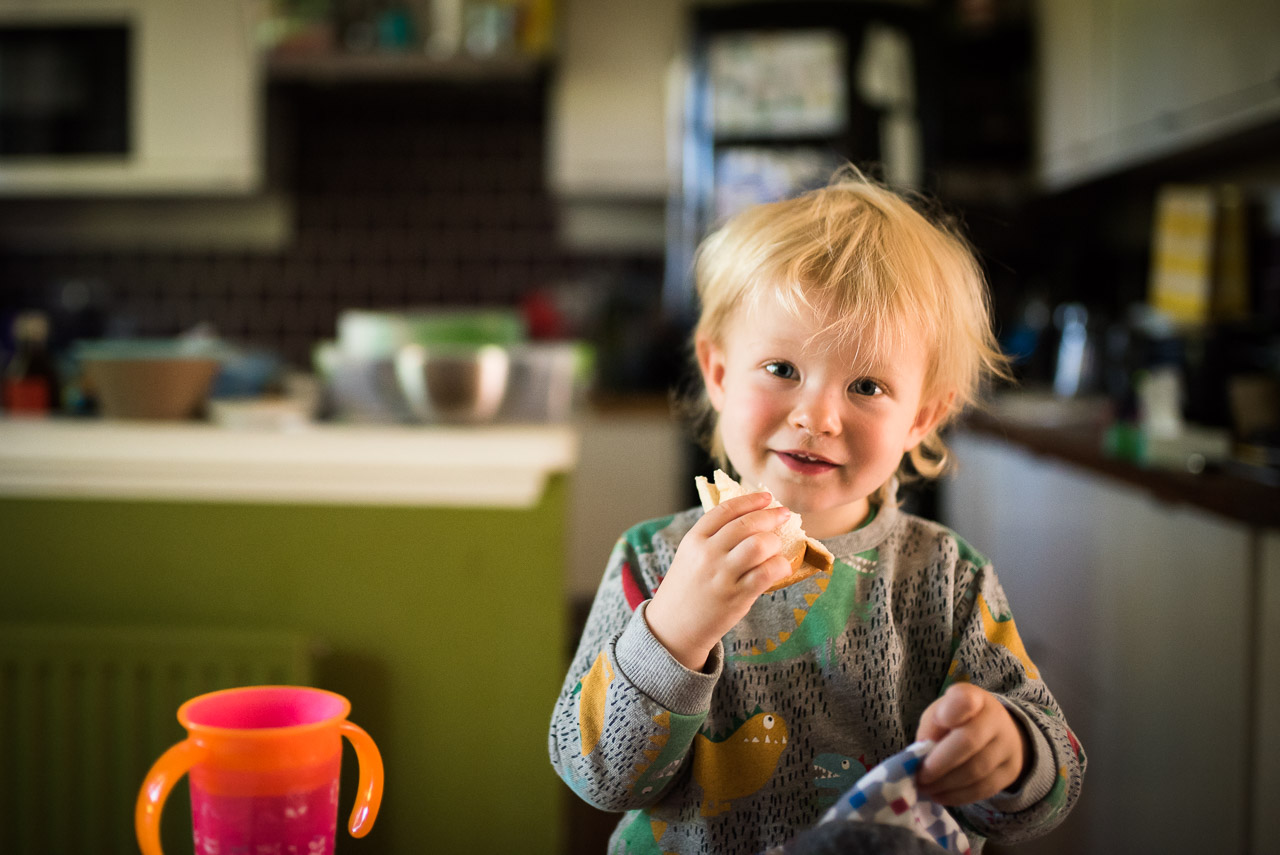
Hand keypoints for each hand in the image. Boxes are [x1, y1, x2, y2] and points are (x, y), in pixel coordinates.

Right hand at [644, 492, 793, 670]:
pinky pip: (767, 573)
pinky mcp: (737, 596)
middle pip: (746, 524)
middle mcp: (707, 553)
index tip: (767, 497)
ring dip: (775, 542)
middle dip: (771, 515)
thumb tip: (751, 519)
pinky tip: (781, 567)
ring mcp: (722, 575)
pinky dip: (780, 566)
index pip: (726, 509)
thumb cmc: (686, 589)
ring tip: (777, 545)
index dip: (750, 500)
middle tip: (783, 513)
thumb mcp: (690, 556)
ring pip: (759, 545)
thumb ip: (713, 538)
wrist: (673, 627)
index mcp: (694, 539)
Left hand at [915, 683, 1026, 805]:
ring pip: (976, 771)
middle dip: (939, 763)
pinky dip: (957, 796)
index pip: (966, 700)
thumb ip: (930, 728)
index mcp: (974, 698)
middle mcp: (996, 719)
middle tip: (919, 776)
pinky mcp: (1010, 772)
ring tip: (924, 788)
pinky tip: (940, 795)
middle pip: (969, 741)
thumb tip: (920, 756)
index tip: (939, 719)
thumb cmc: (958, 721)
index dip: (952, 710)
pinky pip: (983, 789)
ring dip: (945, 784)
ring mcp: (1007, 746)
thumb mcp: (940, 713)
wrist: (998, 733)